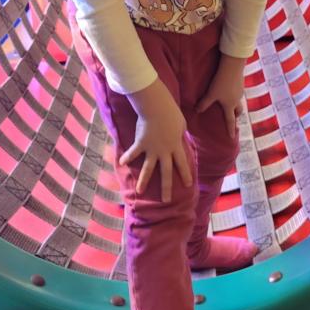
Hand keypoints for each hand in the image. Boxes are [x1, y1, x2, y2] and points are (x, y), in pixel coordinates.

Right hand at [119, 79, 192, 202]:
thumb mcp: (181, 124)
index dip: (185, 174)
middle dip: (166, 188)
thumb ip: (180, 133)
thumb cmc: (171, 113)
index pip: (182, 163)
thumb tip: (180, 136)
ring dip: (143, 181)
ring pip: (147, 169)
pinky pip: (133, 153)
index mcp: (176, 146)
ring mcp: (151, 149)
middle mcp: (164, 152)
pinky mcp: (140, 144)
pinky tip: (121, 163)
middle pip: (166, 173)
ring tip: (140, 192)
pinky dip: (126, 157)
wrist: (157, 108)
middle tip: (166, 201)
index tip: (188, 185)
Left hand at [195, 54, 245, 137]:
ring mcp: (240, 91)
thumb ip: (204, 103)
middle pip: (238, 111)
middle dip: (236, 116)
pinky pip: (238, 92)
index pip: (230, 120)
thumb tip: (197, 111)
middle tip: (233, 117)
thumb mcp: (211, 94)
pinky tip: (230, 89)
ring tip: (230, 103)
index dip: (230, 129)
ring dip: (235, 104)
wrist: (232, 66)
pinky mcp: (240, 83)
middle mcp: (237, 100)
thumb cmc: (221, 82)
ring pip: (239, 101)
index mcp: (230, 105)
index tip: (232, 137)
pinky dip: (234, 94)